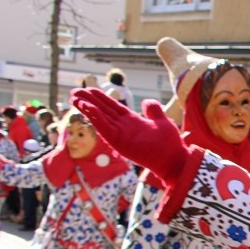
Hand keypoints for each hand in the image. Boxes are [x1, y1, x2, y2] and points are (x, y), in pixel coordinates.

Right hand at [71, 89, 191, 184]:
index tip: (88, 89)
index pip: (112, 106)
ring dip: (87, 108)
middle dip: (88, 101)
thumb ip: (153, 110)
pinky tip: (87, 107)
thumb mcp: (162, 121)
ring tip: (74, 98)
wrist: (174, 159)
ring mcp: (120, 135)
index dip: (100, 98)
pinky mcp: (119, 143)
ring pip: (100, 118)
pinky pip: (104, 128)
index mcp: (132, 120)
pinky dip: (95, 118)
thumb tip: (146, 101)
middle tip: (74, 91)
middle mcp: (123, 127)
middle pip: (102, 111)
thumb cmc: (170, 144)